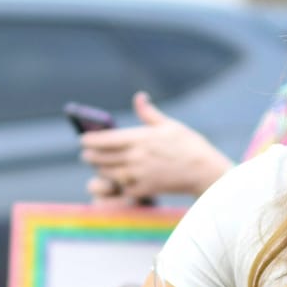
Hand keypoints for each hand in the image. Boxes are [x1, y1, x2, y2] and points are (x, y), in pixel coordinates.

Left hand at [80, 92, 231, 200]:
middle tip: (86, 154)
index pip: (106, 140)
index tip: (83, 140)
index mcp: (140, 138)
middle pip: (103, 158)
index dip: (91, 140)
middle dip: (91, 156)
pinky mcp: (145, 189)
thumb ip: (149, 113)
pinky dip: (117, 184)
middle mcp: (136, 157)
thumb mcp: (169, 124)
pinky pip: (123, 188)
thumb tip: (139, 97)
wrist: (204, 171)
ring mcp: (139, 175)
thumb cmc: (189, 145)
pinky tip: (115, 180)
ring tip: (97, 166)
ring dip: (100, 170)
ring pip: (109, 174)